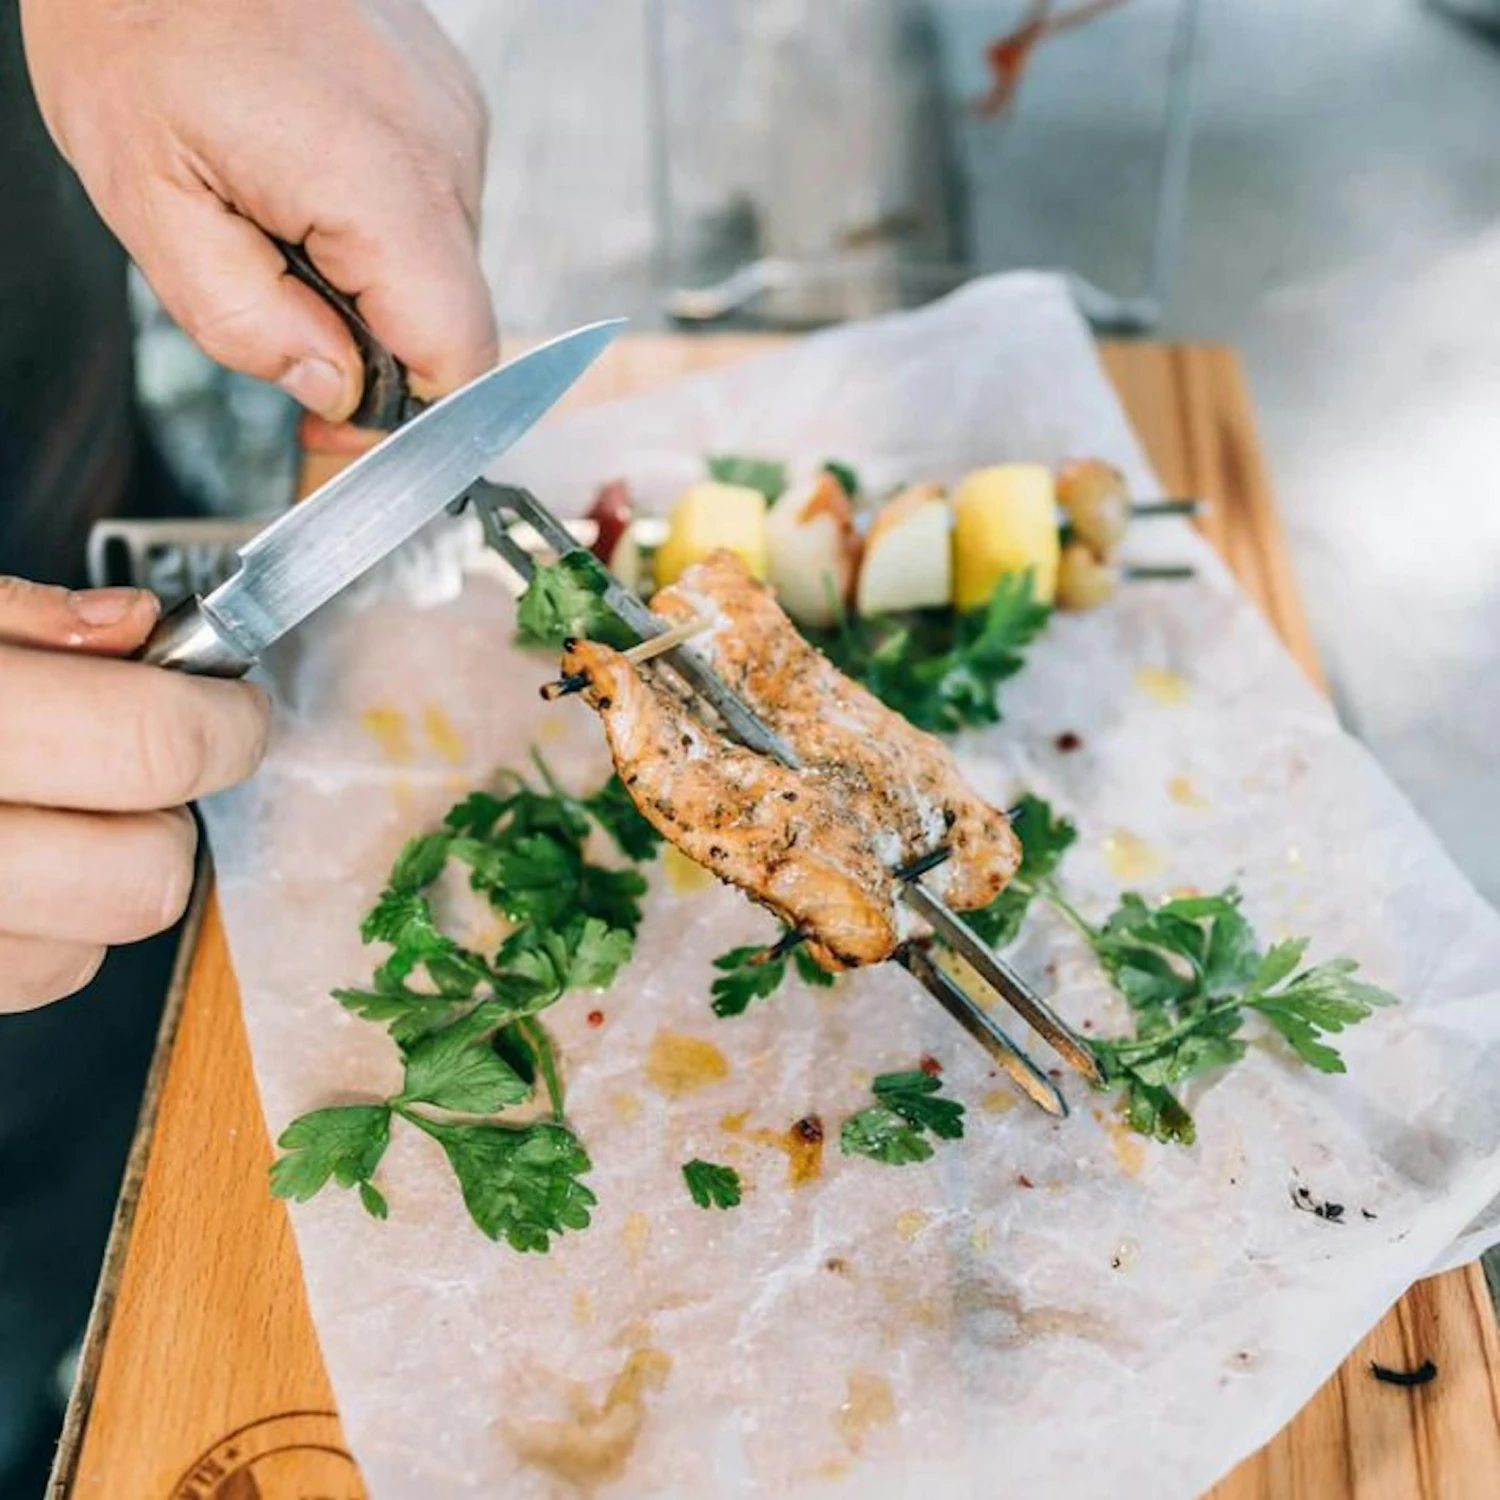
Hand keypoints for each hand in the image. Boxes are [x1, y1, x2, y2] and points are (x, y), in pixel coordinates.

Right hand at [0, 580, 268, 1011]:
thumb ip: (22, 620)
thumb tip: (136, 627)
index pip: (152, 745)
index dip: (224, 722)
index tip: (232, 707)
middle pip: (151, 873)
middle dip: (173, 809)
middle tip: (144, 761)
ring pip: (107, 939)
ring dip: (114, 869)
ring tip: (58, 808)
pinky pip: (47, 976)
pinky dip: (59, 924)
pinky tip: (18, 865)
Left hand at [20, 0, 496, 448]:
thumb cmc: (134, 23)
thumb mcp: (148, 200)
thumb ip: (244, 322)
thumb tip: (333, 391)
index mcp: (382, 185)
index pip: (460, 358)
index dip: (408, 410)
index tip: (344, 414)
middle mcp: (444, 150)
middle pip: (450, 316)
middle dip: (371, 336)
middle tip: (278, 301)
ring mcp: (454, 117)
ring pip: (442, 263)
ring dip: (369, 273)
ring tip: (280, 210)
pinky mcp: (447, 98)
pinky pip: (433, 203)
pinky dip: (377, 218)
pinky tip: (306, 170)